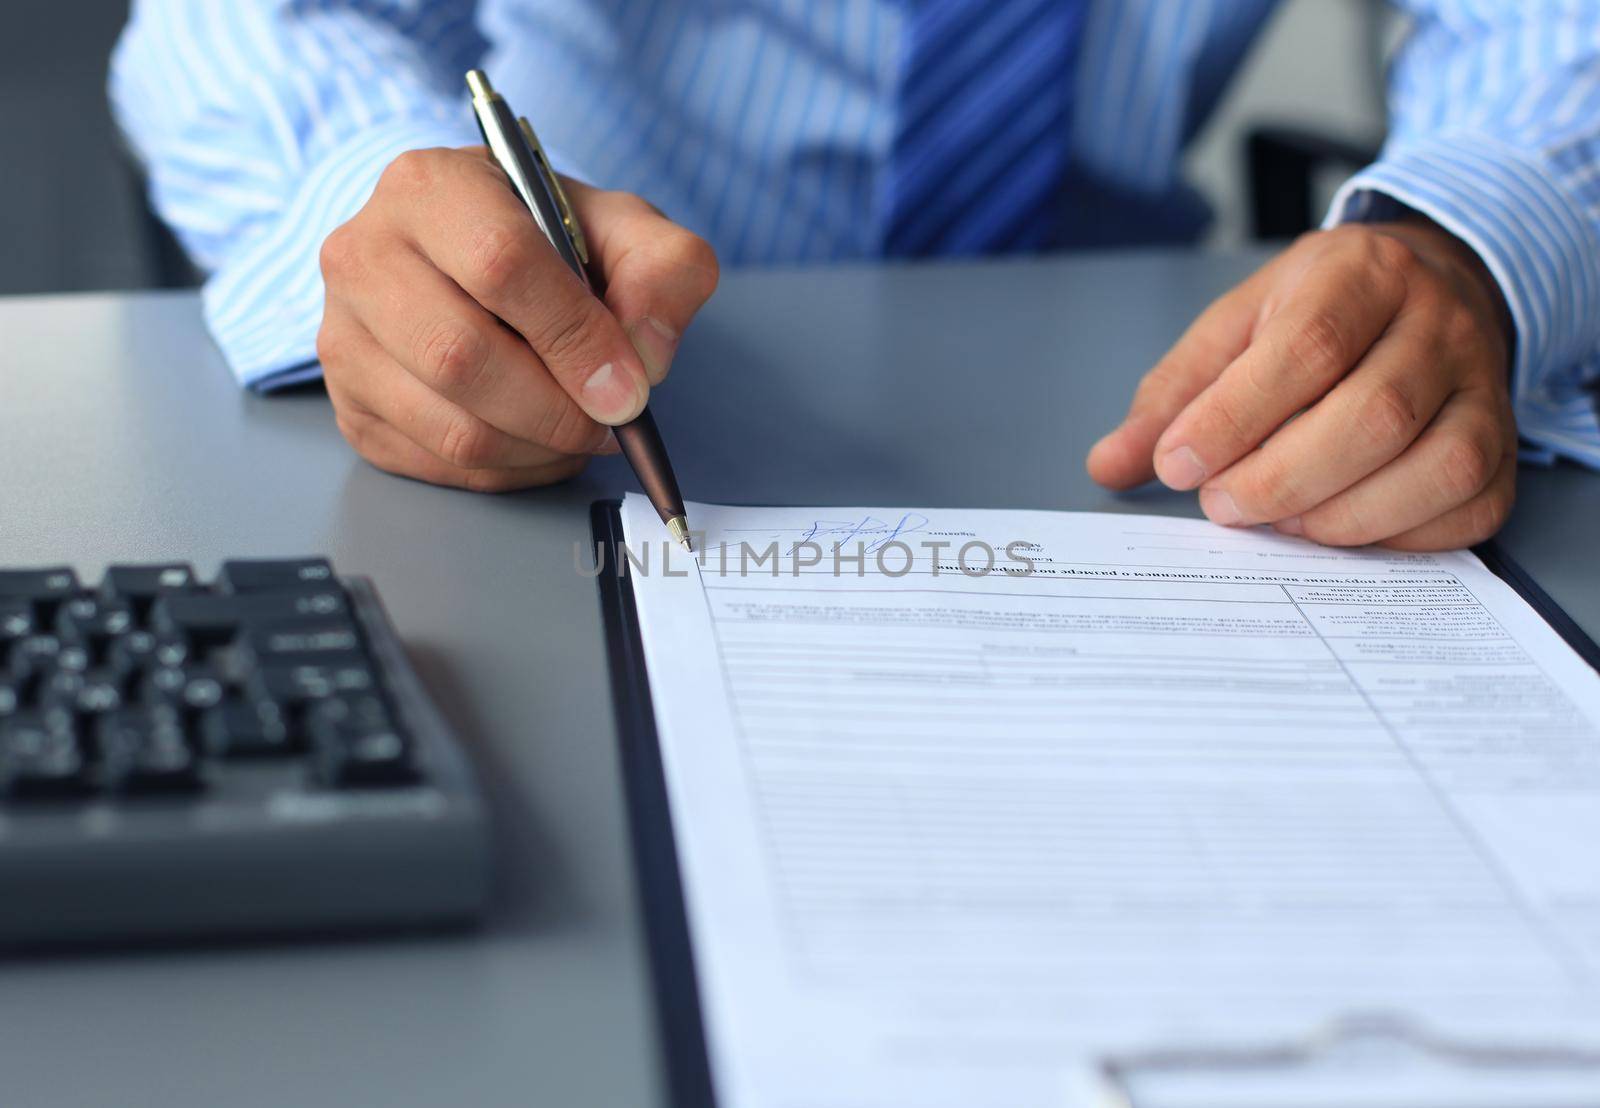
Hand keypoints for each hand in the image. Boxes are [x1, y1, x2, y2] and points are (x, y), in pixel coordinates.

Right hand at [317, 146, 717, 490]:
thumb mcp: (619, 225)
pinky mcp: (349, 405)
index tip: (628, 385)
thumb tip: (645, 356)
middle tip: (612, 420)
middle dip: (558, 409)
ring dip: (540, 448)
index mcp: (429, 187)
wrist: (464, 256)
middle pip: (461, 357)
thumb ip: (662, 270)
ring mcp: (343, 336)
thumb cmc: (543, 238)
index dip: (574, 336)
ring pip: (450, 426)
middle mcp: (363, 255)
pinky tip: (541, 443)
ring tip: (583, 431)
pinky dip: (510, 471)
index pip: (499, 263)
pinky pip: (438, 465)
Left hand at [1086, 218, 1516, 549]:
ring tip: (1277, 522)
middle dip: (1280, 478)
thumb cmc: (1319, 311)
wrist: (1430, 283)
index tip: (1177, 465)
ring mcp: (1483, 385)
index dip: (1234, 419)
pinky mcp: (1504, 444)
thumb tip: (1109, 465)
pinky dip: (1399, 537)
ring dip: (1340, 516)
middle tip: (1221, 506)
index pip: (1305, 349)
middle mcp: (1436, 323)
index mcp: (1358, 274)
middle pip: (1372, 414)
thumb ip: (1172, 395)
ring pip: (1434, 466)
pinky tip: (1339, 530)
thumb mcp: (1236, 325)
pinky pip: (1470, 504)